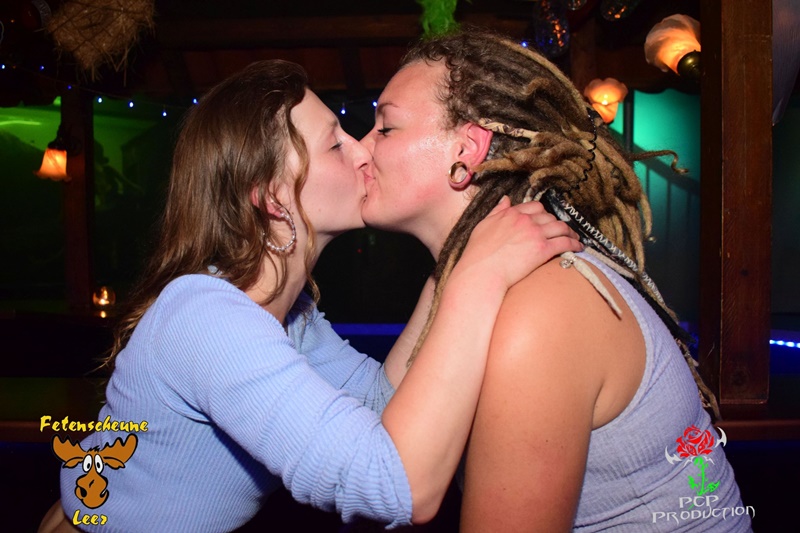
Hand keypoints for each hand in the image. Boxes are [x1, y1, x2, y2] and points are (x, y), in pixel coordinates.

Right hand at [455, 196, 582, 289]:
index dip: (543, 213)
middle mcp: (525, 220)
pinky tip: (578, 248)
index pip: (534, 207)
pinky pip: (565, 242)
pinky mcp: (543, 249)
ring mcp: (535, 233)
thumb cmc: (478, 253)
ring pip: (560, 227)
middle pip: (549, 216)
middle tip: (562, 231)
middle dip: (557, 223)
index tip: (546, 220)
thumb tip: (505, 199)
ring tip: (574, 238)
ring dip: (570, 232)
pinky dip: (574, 244)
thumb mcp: (483, 225)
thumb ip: (496, 211)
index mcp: (511, 213)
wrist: (481, 272)